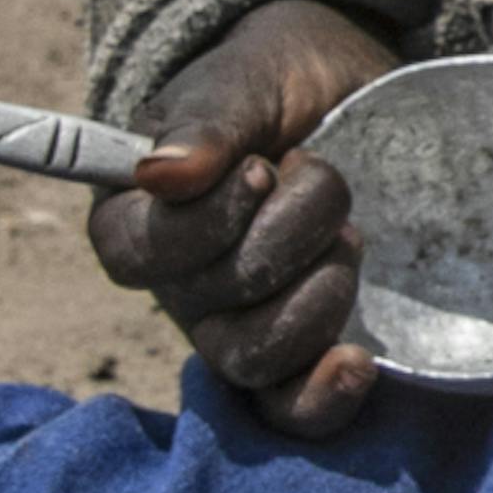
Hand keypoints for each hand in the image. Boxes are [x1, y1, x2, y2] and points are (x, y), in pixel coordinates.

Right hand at [85, 0, 400, 434]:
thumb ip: (205, 122)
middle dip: (286, 234)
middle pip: (212, 306)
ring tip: (350, 235)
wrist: (344, 98)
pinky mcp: (297, 356)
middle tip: (319, 174)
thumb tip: (160, 174)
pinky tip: (358, 363)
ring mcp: (234, 328)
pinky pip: (290, 410)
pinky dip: (322, 397)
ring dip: (317, 296)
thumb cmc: (273, 86)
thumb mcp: (241, 83)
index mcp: (134, 219)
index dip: (207, 221)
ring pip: (254, 359)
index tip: (263, 168)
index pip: (139, 255)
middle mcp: (176, 287)